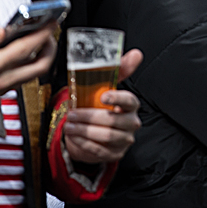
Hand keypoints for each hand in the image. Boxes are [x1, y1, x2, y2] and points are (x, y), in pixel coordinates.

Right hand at [0, 24, 57, 97]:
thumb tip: (4, 29)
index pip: (28, 48)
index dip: (43, 34)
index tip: (52, 24)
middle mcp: (1, 80)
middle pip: (40, 66)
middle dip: (51, 48)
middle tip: (50, 34)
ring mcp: (1, 87)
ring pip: (34, 74)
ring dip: (43, 57)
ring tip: (41, 41)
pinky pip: (23, 78)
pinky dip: (31, 65)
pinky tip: (26, 54)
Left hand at [63, 49, 142, 164]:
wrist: (93, 130)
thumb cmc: (100, 106)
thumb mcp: (107, 88)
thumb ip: (120, 70)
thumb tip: (137, 53)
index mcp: (131, 105)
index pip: (130, 101)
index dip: (117, 98)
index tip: (103, 96)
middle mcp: (132, 123)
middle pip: (114, 121)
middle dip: (89, 118)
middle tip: (72, 114)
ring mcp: (124, 140)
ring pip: (106, 137)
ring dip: (84, 131)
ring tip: (69, 125)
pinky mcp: (115, 154)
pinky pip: (99, 150)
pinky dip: (83, 143)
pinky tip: (73, 137)